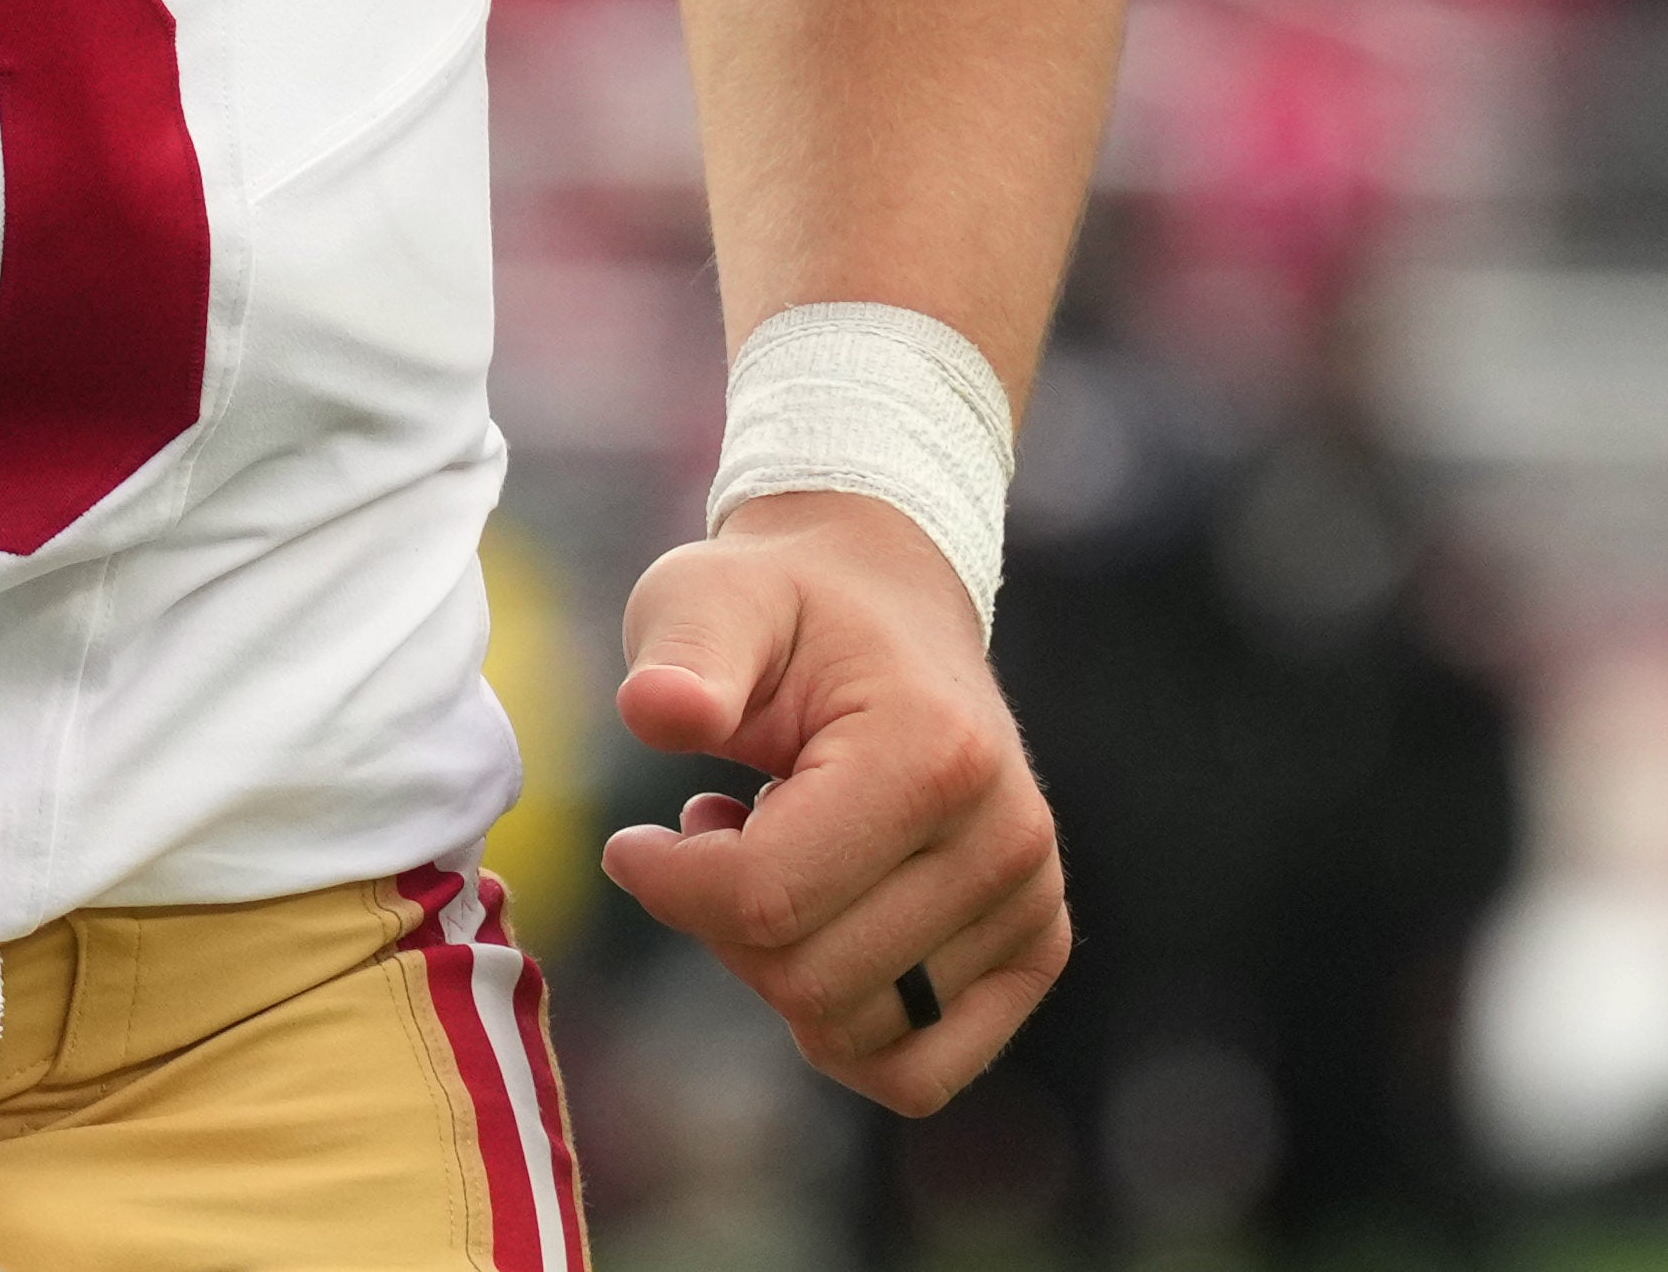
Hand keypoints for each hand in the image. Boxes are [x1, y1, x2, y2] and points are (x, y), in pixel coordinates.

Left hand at [597, 490, 1067, 1114]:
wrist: (887, 602)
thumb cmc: (783, 607)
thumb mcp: (711, 598)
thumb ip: (684, 653)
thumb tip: (658, 710)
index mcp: (934, 751)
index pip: (768, 898)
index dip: (669, 886)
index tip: (633, 842)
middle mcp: (1006, 836)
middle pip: (809, 981)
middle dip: (721, 926)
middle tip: (713, 833)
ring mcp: (1033, 899)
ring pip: (855, 1034)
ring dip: (778, 967)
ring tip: (773, 859)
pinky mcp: (1034, 946)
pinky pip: (921, 1070)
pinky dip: (843, 1030)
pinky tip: (816, 929)